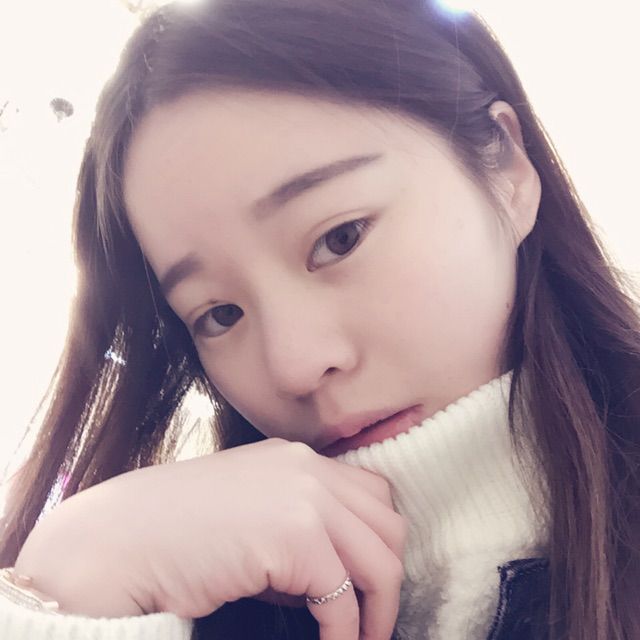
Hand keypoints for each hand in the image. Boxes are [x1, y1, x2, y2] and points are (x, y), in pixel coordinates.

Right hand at [15, 438, 406, 639]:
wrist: (120, 540)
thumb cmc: (178, 534)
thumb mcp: (250, 516)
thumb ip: (297, 534)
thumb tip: (333, 578)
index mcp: (297, 457)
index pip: (372, 493)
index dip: (380, 542)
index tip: (371, 584)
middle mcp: (307, 467)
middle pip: (388, 524)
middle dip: (388, 578)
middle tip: (372, 620)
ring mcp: (304, 496)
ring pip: (381, 560)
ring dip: (378, 610)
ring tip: (360, 639)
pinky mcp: (294, 534)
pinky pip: (342, 597)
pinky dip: (344, 632)